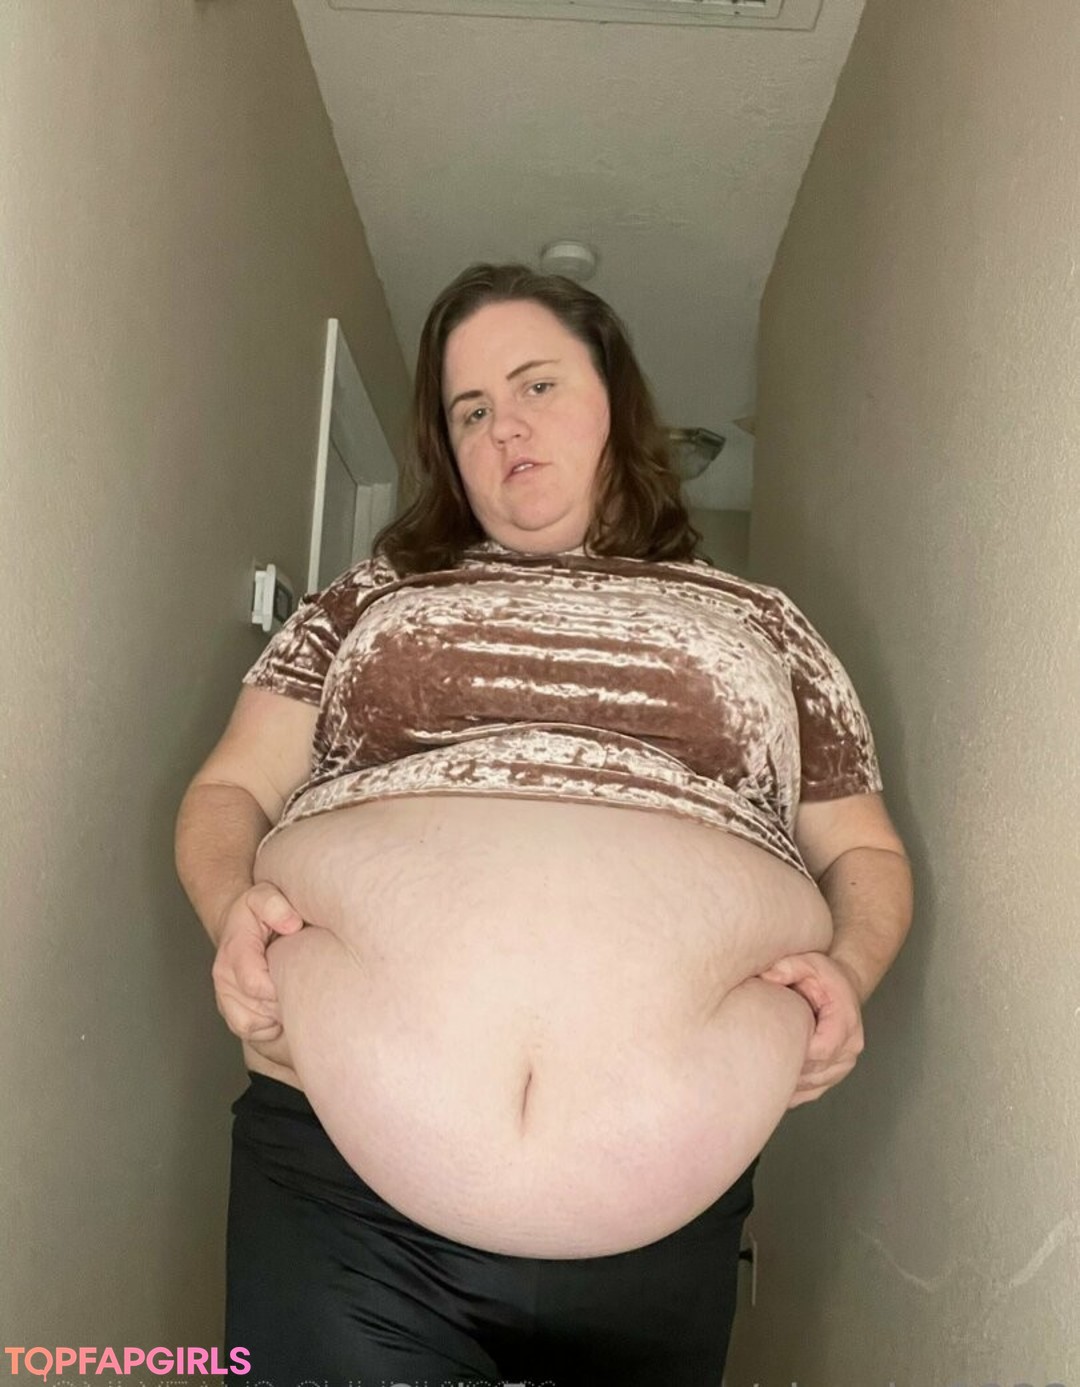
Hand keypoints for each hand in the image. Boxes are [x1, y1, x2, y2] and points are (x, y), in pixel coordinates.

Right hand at [211, 883, 303, 1046]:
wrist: (236, 924)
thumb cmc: (254, 913)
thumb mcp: (264, 895)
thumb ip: (275, 905)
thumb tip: (292, 925)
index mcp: (234, 952)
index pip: (255, 985)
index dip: (280, 989)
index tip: (299, 978)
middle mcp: (224, 977)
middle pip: (258, 1009)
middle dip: (283, 1002)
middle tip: (302, 987)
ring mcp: (225, 997)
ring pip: (253, 1025)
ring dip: (276, 1016)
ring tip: (291, 995)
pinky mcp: (230, 1011)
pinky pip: (252, 1032)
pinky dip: (270, 1027)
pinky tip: (281, 1007)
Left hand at [757, 951, 864, 1106]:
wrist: (843, 987)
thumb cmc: (825, 977)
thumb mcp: (808, 962)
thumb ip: (788, 967)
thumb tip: (767, 978)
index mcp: (846, 1022)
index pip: (821, 1050)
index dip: (795, 1052)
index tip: (769, 1045)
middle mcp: (850, 1047)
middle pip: (815, 1072)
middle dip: (785, 1068)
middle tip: (754, 1063)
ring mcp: (844, 1064)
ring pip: (813, 1085)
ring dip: (788, 1082)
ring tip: (758, 1074)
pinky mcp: (835, 1074)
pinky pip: (813, 1091)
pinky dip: (793, 1091)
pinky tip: (772, 1088)